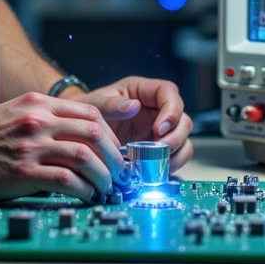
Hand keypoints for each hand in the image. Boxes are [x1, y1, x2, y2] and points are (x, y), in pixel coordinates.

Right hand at [0, 92, 126, 203]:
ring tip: (107, 188)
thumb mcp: (12, 115)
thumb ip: (42, 121)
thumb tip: (74, 141)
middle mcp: (37, 119)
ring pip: (86, 156)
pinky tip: (86, 196)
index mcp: (37, 103)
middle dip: (115, 156)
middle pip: (94, 132)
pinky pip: (67, 180)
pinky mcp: (23, 171)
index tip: (116, 152)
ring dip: (104, 175)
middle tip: (120, 173)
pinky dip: (84, 189)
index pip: (90, 112)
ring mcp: (31, 144)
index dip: (110, 134)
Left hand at [78, 75, 193, 171]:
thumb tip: (133, 106)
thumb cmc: (88, 110)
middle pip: (183, 119)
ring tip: (157, 164)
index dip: (171, 110)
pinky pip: (175, 157)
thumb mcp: (95, 103)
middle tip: (160, 149)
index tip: (160, 128)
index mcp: (143, 91)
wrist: (80, 130)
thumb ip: (110, 104)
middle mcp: (157, 110)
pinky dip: (170, 165)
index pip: (169, 92)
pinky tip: (155, 171)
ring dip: (175, 154)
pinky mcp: (158, 149)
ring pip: (184, 140)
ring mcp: (160, 130)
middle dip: (175, 136)